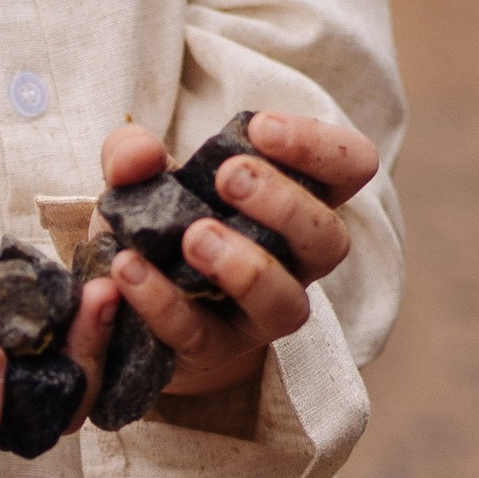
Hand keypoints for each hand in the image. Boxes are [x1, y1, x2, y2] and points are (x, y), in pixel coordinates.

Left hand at [97, 111, 375, 398]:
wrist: (127, 301)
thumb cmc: (161, 225)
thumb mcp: (143, 179)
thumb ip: (134, 156)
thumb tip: (139, 154)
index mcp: (297, 202)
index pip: (350, 167)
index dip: (321, 146)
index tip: (260, 127)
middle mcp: (294, 262)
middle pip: (329, 240)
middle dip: (284, 204)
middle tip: (230, 177)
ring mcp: (258, 314)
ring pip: (286, 303)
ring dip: (247, 268)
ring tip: (196, 237)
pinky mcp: (211, 350)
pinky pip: (200, 334)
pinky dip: (162, 300)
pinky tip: (128, 267)